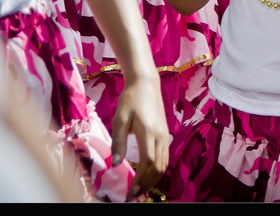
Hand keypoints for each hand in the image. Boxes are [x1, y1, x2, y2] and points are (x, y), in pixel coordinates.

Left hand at [108, 72, 169, 200]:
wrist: (146, 84)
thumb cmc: (130, 100)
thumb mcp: (120, 120)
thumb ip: (118, 142)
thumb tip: (115, 164)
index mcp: (149, 133)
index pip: (148, 163)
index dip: (140, 180)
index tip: (129, 192)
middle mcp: (161, 136)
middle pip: (159, 167)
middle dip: (147, 184)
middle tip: (133, 195)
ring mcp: (165, 135)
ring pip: (164, 163)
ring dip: (153, 179)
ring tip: (139, 188)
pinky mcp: (165, 134)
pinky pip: (164, 156)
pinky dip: (157, 169)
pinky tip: (147, 174)